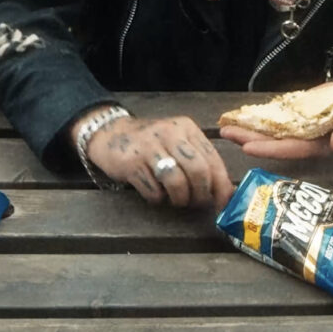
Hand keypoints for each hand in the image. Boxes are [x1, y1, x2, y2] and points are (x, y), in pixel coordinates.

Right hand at [79, 113, 235, 209]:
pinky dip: (158, 199)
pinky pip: (154, 191)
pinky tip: (154, 192)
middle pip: (198, 171)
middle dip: (201, 195)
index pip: (213, 159)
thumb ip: (198, 160)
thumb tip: (223, 192)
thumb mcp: (176, 142)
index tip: (223, 204)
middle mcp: (170, 133)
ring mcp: (149, 147)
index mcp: (186, 128)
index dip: (221, 186)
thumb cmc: (150, 143)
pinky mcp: (131, 163)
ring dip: (180, 199)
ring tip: (176, 199)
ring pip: (177, 183)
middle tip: (196, 203)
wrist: (109, 134)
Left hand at [219, 80, 332, 159]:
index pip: (290, 149)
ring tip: (225, 128)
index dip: (269, 149)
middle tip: (225, 134)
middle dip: (248, 139)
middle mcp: (303, 140)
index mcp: (318, 145)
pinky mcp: (292, 118)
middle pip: (272, 143)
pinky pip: (271, 121)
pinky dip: (255, 119)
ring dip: (247, 130)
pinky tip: (238, 117)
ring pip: (268, 133)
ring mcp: (296, 130)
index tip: (247, 147)